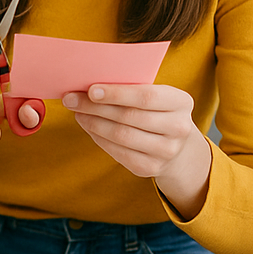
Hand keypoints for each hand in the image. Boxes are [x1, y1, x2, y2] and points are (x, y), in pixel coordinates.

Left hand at [65, 83, 207, 188]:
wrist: (176, 145)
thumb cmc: (157, 111)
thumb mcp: (155, 95)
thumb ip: (131, 88)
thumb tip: (88, 85)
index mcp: (181, 102)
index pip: (146, 96)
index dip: (116, 94)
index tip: (90, 90)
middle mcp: (179, 128)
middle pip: (129, 116)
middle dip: (95, 107)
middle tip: (71, 99)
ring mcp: (167, 151)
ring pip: (121, 135)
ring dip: (93, 123)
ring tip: (77, 112)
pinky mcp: (151, 168)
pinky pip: (118, 152)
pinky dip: (99, 138)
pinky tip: (88, 127)